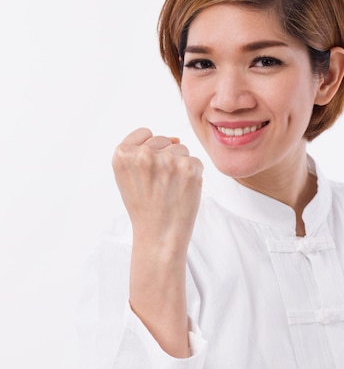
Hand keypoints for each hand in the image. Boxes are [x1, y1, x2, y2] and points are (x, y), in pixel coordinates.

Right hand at [112, 128, 202, 254]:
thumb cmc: (143, 206)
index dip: (149, 152)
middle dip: (165, 158)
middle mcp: (144, 154)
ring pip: (181, 149)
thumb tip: (175, 137)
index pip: (144, 133)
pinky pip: (195, 161)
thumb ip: (139, 151)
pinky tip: (182, 191)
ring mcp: (168, 160)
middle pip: (164, 140)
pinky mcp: (189, 168)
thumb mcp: (127, 176)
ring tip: (170, 188)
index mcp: (123, 154)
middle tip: (159, 185)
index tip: (147, 172)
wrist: (159, 235)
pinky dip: (192, 175)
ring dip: (179, 165)